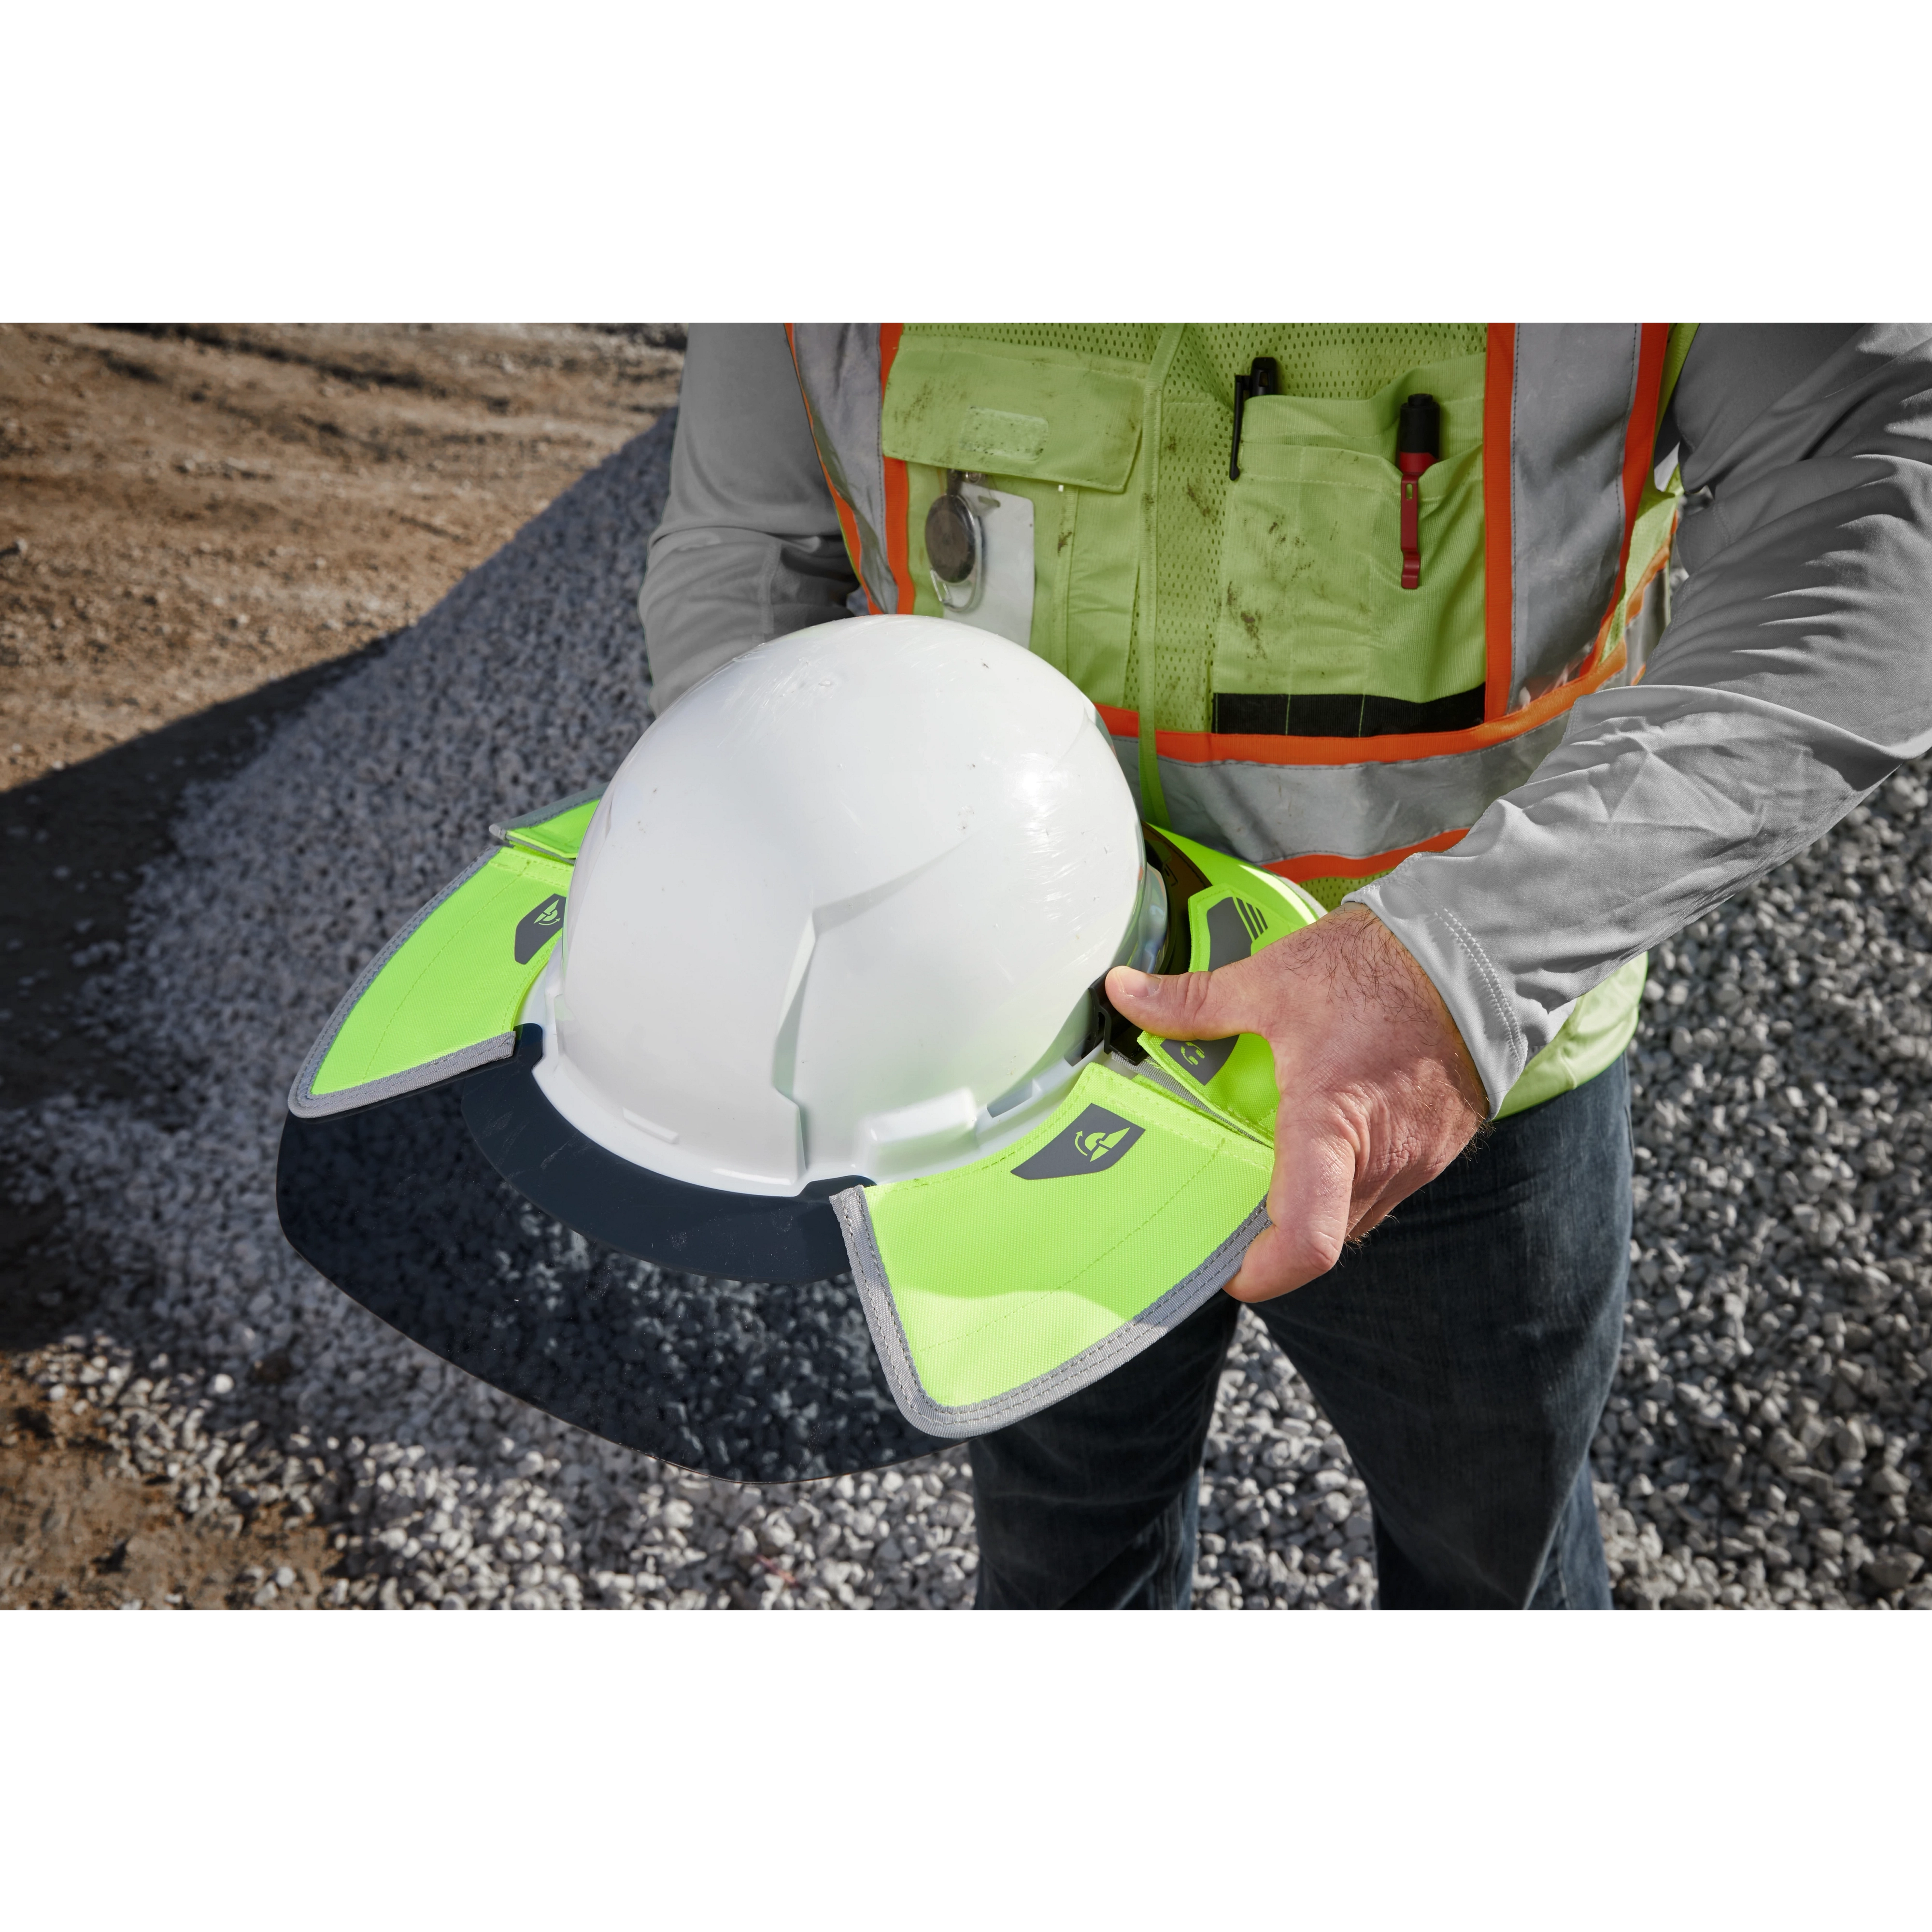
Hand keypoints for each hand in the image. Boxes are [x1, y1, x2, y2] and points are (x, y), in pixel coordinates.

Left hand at [1104, 903, 1487, 1300]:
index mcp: (1333, 1125)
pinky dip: (1346, 1182)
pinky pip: (1384, 1190)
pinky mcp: (1439, 1149)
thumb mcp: (1272, 979)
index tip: (1221, 1266)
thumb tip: (1124, 993)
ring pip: (1354, 1218)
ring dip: (1311, 1208)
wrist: (1475, 948)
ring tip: (1265, 1169)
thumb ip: (1192, 1000)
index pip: (1305, 1240)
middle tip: (1224, 1207)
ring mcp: (1420, 1160)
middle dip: (1270, 1238)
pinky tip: (1321, 1141)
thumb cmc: (1378, 965)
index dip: (1259, 1272)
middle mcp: (1384, 1159)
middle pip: (1321, 1238)